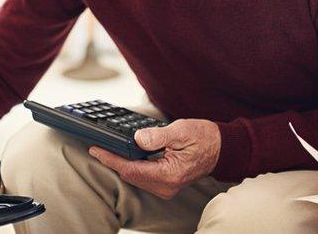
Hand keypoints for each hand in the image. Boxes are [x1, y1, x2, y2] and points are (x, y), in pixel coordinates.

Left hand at [88, 119, 219, 199]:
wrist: (221, 148)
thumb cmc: (204, 138)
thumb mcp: (180, 131)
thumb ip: (158, 136)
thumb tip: (138, 138)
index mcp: (168, 174)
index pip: (131, 169)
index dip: (111, 159)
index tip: (96, 150)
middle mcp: (166, 186)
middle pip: (130, 175)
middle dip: (113, 161)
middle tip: (96, 147)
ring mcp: (166, 187)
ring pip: (135, 177)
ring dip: (121, 164)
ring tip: (107, 150)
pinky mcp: (166, 183)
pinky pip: (143, 176)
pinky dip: (132, 166)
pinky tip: (125, 155)